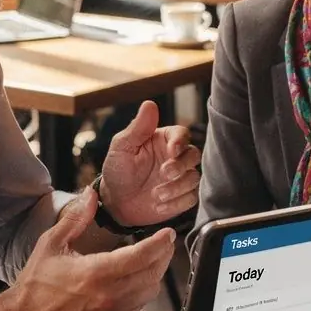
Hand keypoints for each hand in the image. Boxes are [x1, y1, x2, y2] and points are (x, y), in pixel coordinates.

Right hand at [8, 187, 175, 310]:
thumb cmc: (35, 286)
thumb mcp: (51, 244)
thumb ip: (75, 218)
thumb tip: (90, 196)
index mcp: (96, 273)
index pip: (142, 256)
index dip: (160, 243)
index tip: (167, 233)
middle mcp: (109, 297)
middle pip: (152, 274)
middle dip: (162, 256)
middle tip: (164, 243)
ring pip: (149, 293)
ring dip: (154, 275)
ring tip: (152, 260)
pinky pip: (138, 308)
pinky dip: (142, 292)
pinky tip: (135, 281)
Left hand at [99, 100, 200, 227]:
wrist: (116, 202)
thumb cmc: (117, 170)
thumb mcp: (122, 147)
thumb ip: (138, 128)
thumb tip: (150, 104)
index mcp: (163, 140)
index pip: (182, 134)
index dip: (180, 141)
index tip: (172, 151)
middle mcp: (175, 157)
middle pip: (194, 155)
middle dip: (181, 165)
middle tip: (164, 173)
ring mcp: (180, 177)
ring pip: (194, 178)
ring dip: (177, 188)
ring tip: (156, 195)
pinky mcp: (182, 197)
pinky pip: (191, 198)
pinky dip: (177, 203)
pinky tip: (159, 206)